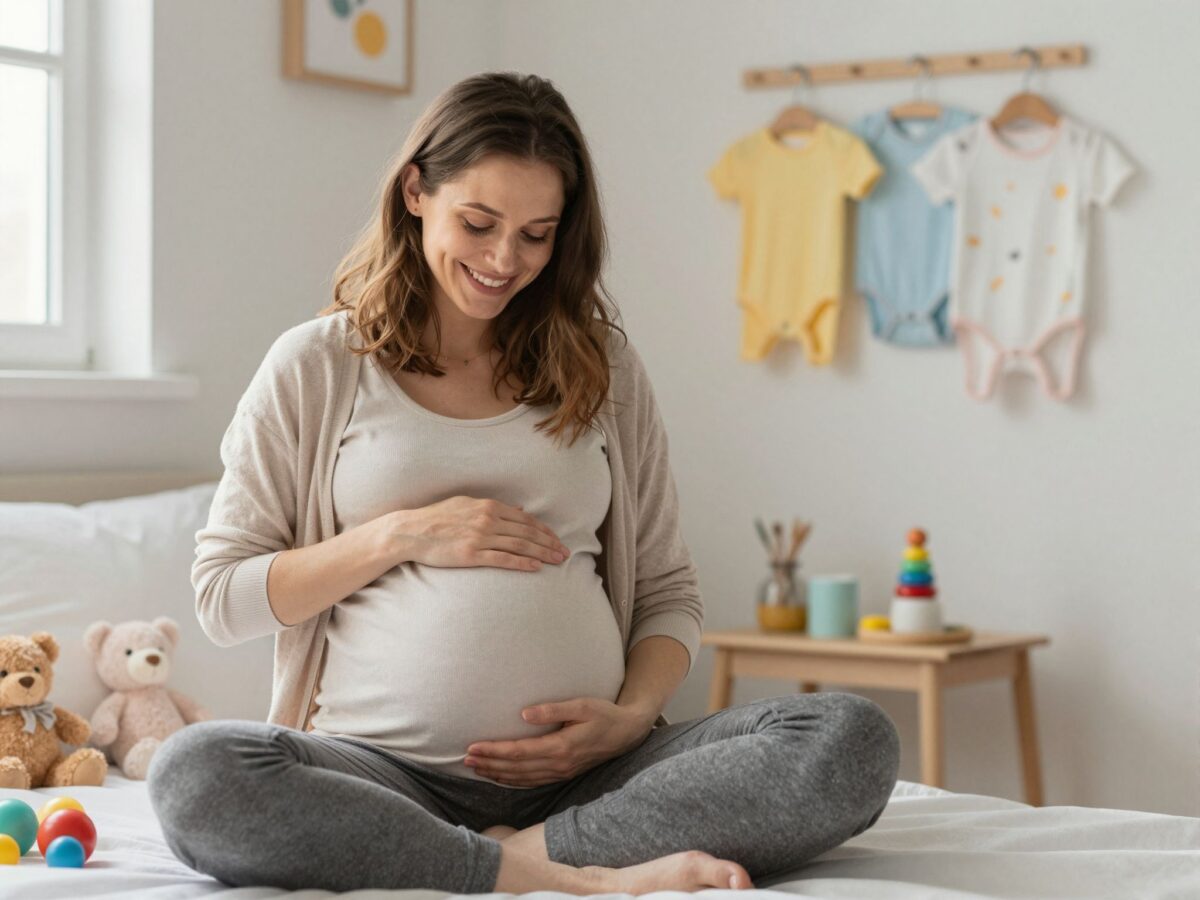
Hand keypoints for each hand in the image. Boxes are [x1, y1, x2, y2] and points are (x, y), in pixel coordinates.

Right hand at [392, 496, 569, 571]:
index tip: (557, 539)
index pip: (525, 519)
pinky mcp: (471, 555)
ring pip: (520, 545)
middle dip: (549, 543)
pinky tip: (536, 567)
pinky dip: (522, 563)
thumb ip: (493, 507)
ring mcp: (480, 537)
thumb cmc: (437, 517)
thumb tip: (518, 509)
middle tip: (565, 553)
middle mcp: (487, 519)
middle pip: (527, 533)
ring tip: (557, 561)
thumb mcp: (466, 504)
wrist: (411, 531)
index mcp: (488, 506)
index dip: (544, 530)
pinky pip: (503, 559)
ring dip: (542, 553)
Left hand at [463, 697, 655, 787]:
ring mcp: (561, 772)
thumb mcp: (582, 705)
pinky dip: (513, 781)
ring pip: (522, 778)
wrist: (627, 733)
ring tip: (476, 768)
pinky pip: (533, 782)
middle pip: (516, 769)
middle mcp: (559, 764)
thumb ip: (553, 709)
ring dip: (497, 774)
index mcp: (561, 747)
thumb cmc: (605, 714)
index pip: (519, 752)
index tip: (473, 747)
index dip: (494, 751)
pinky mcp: (563, 773)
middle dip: (489, 764)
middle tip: (465, 760)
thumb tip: (524, 714)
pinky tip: (501, 777)